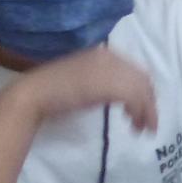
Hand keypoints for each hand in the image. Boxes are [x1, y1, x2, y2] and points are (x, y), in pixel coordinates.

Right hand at [16, 47, 157, 132]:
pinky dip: (140, 113)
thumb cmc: (53, 92)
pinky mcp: (108, 85)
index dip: (142, 90)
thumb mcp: (85, 80)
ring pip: (142, 90)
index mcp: (103, 53)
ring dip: (147, 111)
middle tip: (147, 123)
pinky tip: (135, 125)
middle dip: (149, 102)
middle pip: (142, 79)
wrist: (32, 95)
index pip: (134, 70)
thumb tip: (125, 96)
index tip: (142, 108)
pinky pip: (135, 99)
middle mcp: (109, 57)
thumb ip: (105, 81)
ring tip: (143, 129)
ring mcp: (109, 69)